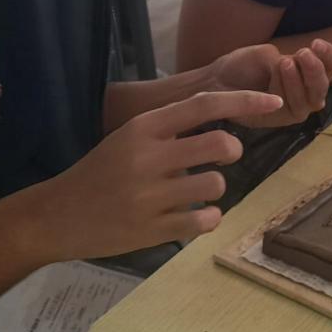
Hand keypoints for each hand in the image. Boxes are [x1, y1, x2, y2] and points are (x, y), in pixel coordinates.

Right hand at [23, 90, 281, 261]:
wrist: (56, 216)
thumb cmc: (101, 171)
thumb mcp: (129, 137)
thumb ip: (171, 127)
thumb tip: (224, 114)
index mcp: (143, 128)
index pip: (205, 104)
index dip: (245, 101)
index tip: (274, 102)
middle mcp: (148, 157)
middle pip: (221, 144)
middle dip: (233, 150)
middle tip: (224, 157)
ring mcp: (150, 196)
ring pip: (216, 184)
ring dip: (215, 188)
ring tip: (195, 191)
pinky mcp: (151, 229)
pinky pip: (204, 220)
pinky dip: (208, 218)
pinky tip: (193, 216)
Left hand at [205, 41, 331, 127]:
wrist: (218, 81)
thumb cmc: (245, 66)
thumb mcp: (270, 55)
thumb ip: (290, 61)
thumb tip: (302, 71)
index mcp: (310, 70)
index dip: (329, 54)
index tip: (315, 43)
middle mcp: (309, 90)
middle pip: (326, 82)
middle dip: (316, 68)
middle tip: (302, 54)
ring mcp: (298, 106)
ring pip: (314, 97)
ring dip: (301, 78)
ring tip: (285, 63)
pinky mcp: (284, 119)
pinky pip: (295, 107)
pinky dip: (288, 89)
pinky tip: (279, 76)